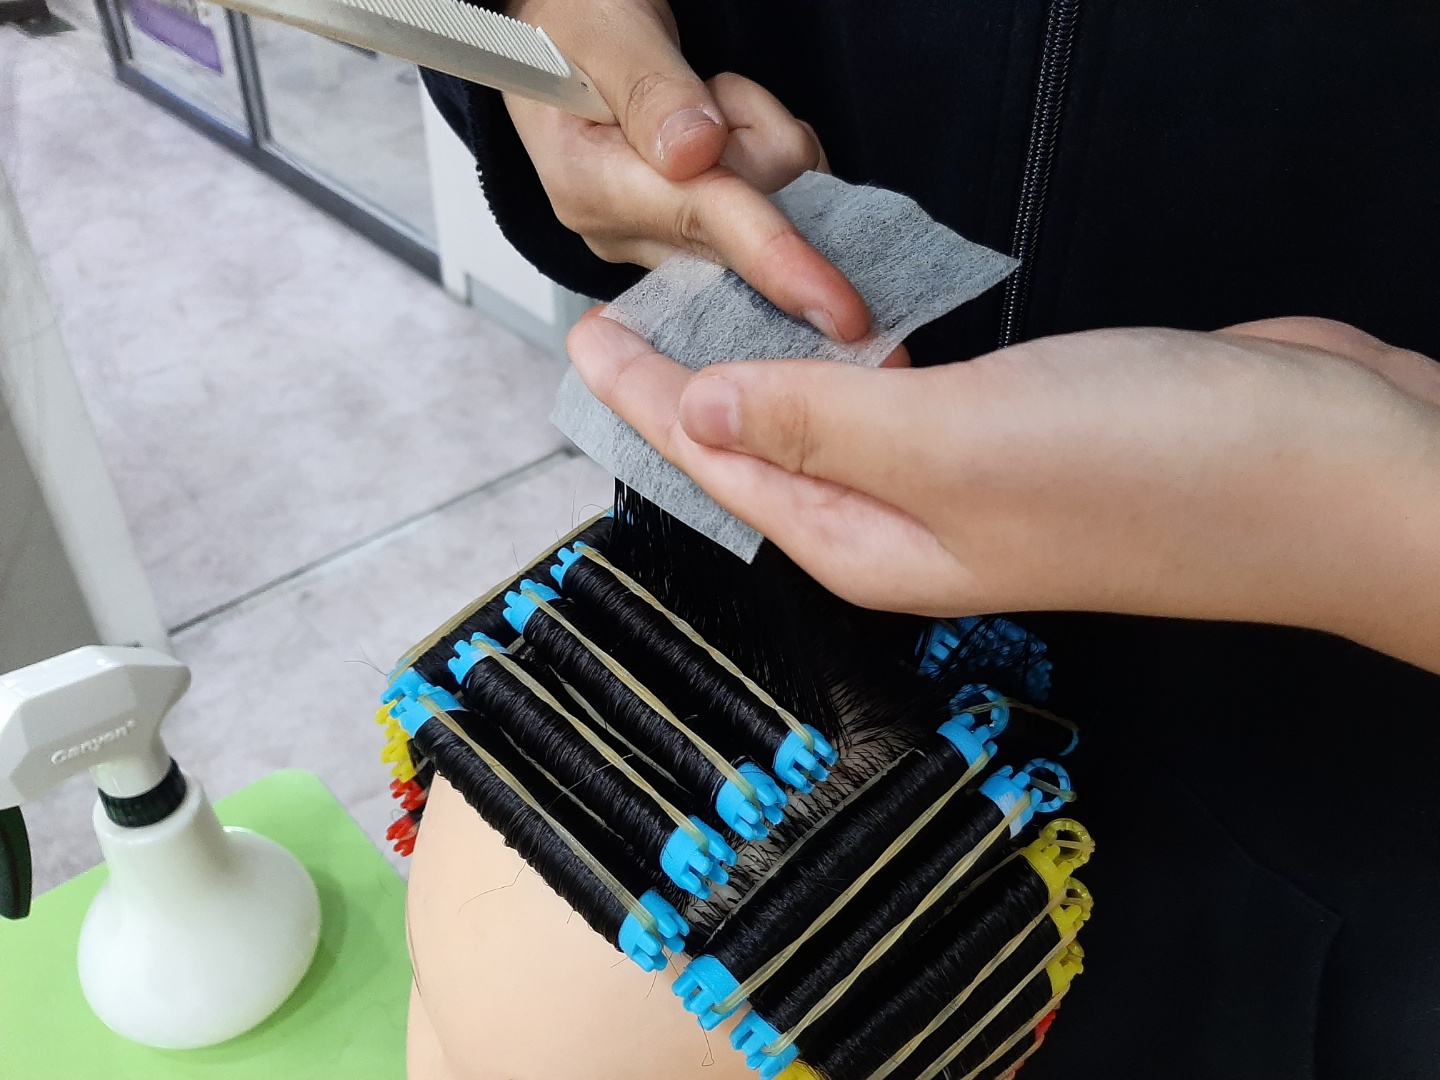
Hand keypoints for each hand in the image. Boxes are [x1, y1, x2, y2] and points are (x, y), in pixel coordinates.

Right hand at [499, 0, 868, 340]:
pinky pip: (781, 192)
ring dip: (758, 128)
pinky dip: (765, 143)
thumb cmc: (573, 24)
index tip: (838, 311)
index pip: (702, 221)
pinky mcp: (699, 231)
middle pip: (755, 214)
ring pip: (779, 196)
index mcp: (591, 187)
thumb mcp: (602, 28)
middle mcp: (628, 229)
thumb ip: (649, 87)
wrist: (561, 33)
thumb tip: (694, 153)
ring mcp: (665, 235)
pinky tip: (718, 122)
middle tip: (708, 86)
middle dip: (756, 138)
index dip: (776, 258)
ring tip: (699, 93)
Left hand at [566, 313, 1439, 672]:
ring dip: (769, 360)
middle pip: (762, 443)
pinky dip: (856, 347)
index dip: (644, 397)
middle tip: (631, 312)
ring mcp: (965, 471)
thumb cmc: (1159, 473)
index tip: (589, 333)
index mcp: (872, 542)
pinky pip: (900, 384)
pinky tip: (839, 316)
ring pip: (831, 411)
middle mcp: (907, 518)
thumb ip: (817, 423)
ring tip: (710, 302)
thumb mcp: (957, 439)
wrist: (1333, 471)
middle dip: (690, 383)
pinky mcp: (1022, 419)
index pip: (718, 464)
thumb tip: (700, 406)